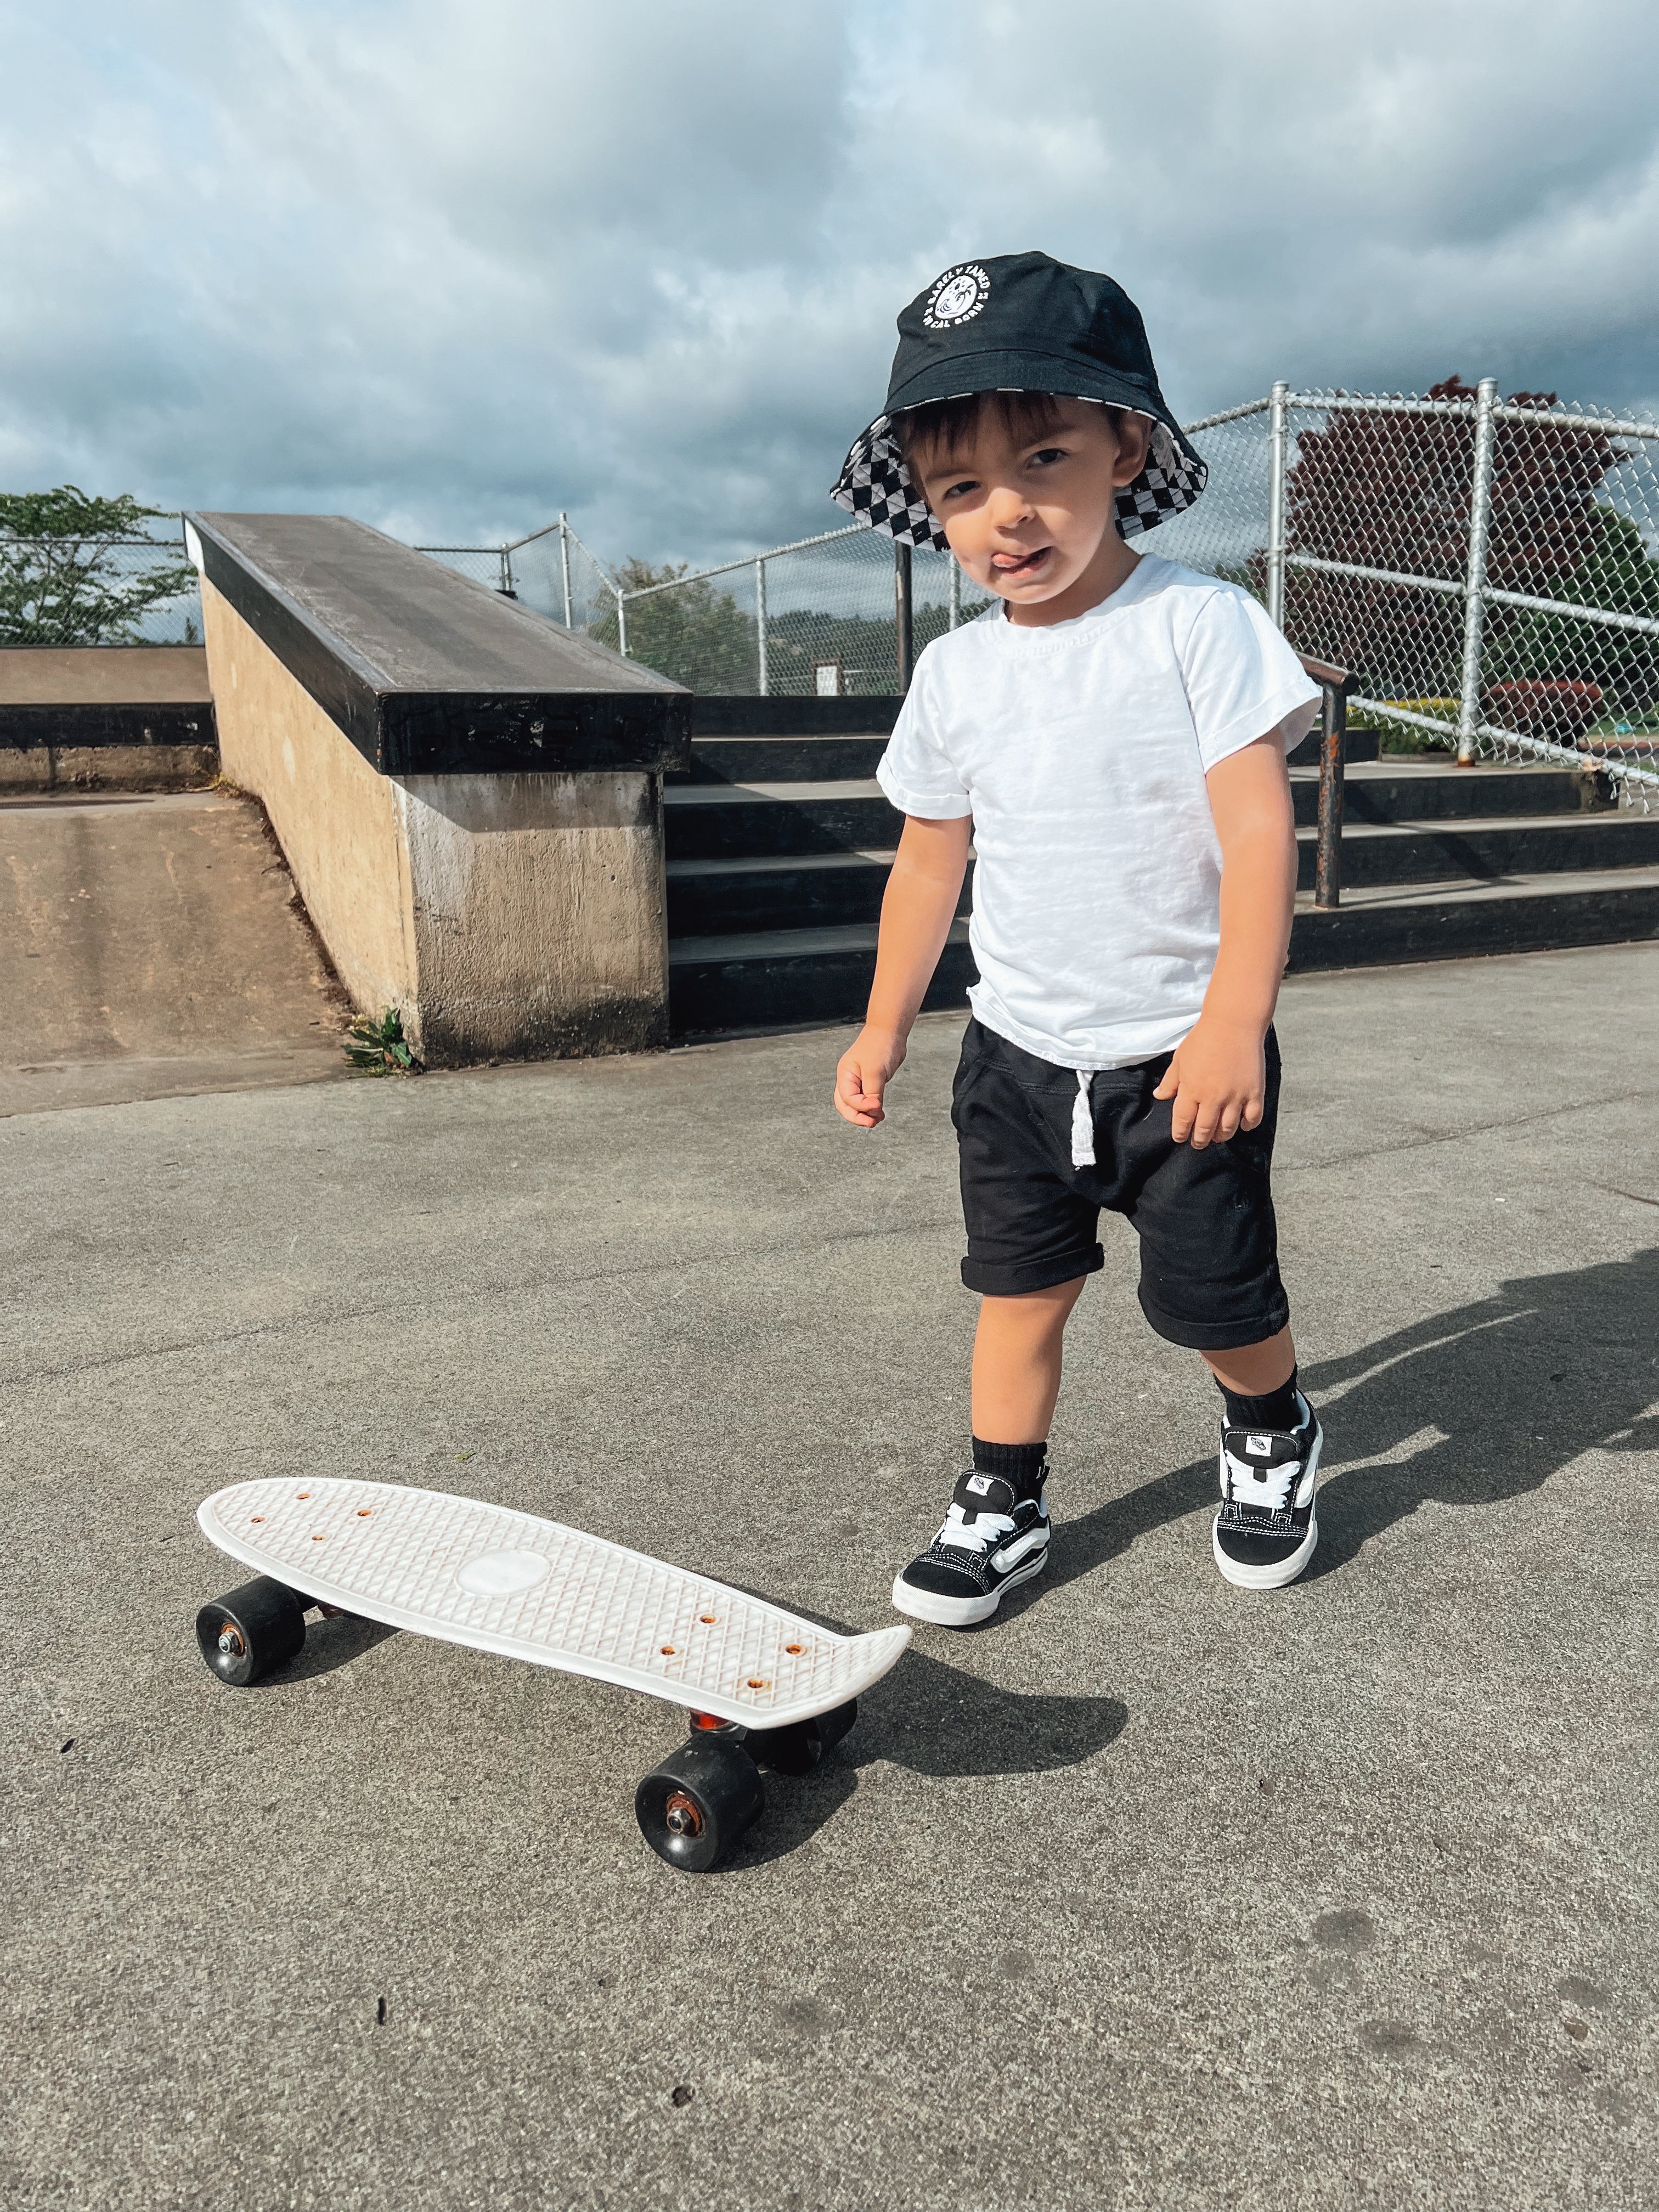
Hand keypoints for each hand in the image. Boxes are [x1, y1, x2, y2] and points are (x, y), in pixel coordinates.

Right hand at [834, 1026, 906, 1126]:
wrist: (890, 1031)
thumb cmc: (880, 1046)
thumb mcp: (875, 1071)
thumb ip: (873, 1092)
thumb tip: (873, 1111)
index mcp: (845, 1075)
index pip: (848, 1099)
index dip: (862, 1107)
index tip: (877, 1107)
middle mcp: (849, 1079)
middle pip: (845, 1106)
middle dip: (858, 1117)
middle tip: (873, 1123)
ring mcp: (858, 1081)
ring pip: (855, 1105)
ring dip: (865, 1114)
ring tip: (877, 1120)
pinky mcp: (870, 1081)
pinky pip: (867, 1099)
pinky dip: (872, 1108)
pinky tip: (880, 1112)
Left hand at [1153, 1017, 1264, 1147]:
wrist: (1233, 1023)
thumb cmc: (1203, 1039)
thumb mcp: (1180, 1059)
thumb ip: (1170, 1081)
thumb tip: (1160, 1096)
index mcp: (1191, 1090)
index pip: (1183, 1122)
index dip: (1180, 1133)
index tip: (1180, 1137)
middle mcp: (1213, 1098)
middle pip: (1205, 1130)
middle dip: (1200, 1140)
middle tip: (1198, 1143)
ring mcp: (1235, 1096)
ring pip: (1228, 1129)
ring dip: (1221, 1137)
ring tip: (1217, 1137)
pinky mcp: (1254, 1092)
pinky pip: (1253, 1118)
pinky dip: (1247, 1125)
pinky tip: (1242, 1125)